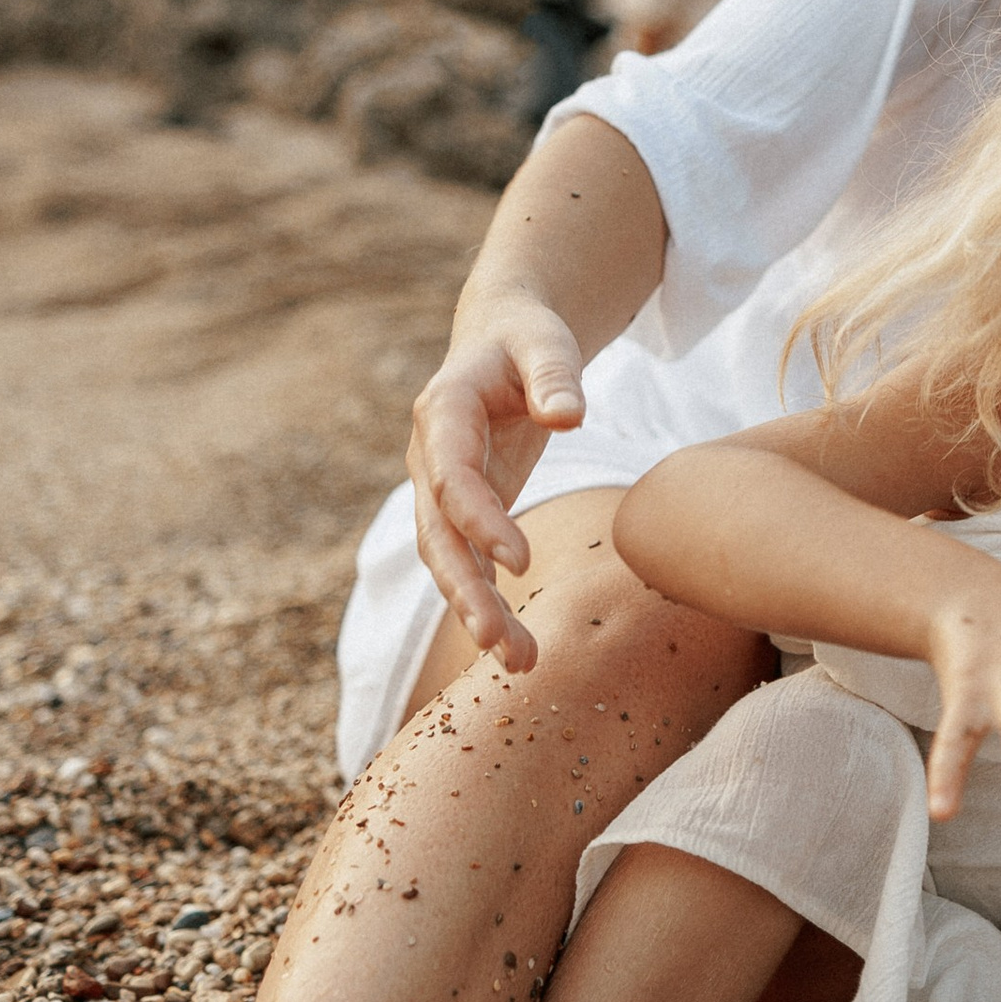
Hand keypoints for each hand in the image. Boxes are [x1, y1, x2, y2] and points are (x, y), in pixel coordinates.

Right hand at [405, 303, 587, 666]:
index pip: (453, 476)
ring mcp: (443, 490)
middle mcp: (431, 458)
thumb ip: (555, 375)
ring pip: (451, 561)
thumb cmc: (527, 338)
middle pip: (439, 534)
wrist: (501, 339)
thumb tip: (569, 415)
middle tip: (497, 642)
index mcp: (443, 412)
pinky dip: (491, 604)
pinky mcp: (466, 511)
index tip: (521, 562)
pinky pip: (472, 564)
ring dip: (479, 612)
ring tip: (520, 662)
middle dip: (465, 590)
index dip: (480, 520)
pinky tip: (520, 649)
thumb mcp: (545, 342)